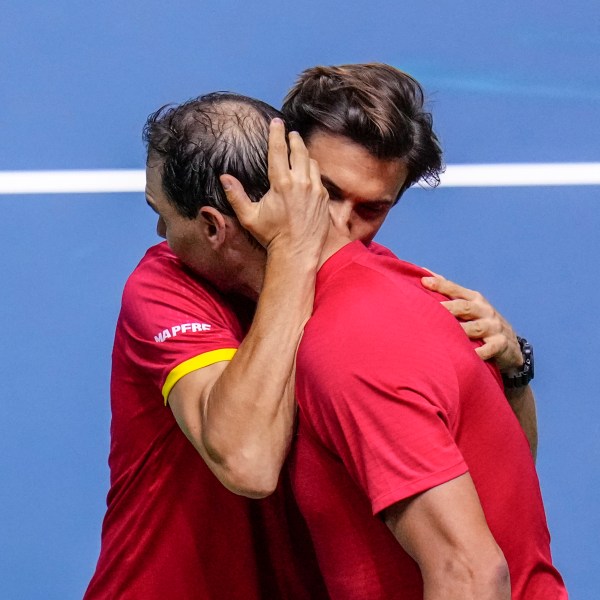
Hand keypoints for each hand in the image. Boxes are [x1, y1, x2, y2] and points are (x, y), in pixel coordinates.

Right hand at [219, 118, 329, 260]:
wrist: (297, 252)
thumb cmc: (272, 236)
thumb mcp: (249, 217)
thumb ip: (236, 195)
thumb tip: (224, 177)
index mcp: (281, 183)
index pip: (279, 150)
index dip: (277, 133)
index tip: (276, 122)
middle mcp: (301, 182)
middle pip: (299, 150)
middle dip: (294, 139)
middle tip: (290, 132)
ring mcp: (315, 189)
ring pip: (311, 162)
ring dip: (304, 153)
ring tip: (299, 149)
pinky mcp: (323, 198)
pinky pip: (319, 176)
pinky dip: (312, 169)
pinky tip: (308, 171)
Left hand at [421, 275, 522, 371]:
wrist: (510, 345)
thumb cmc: (480, 321)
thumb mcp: (469, 304)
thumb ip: (448, 290)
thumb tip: (424, 272)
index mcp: (474, 299)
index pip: (455, 289)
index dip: (440, 285)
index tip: (423, 282)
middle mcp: (484, 310)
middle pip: (464, 307)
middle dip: (448, 308)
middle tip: (430, 309)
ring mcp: (493, 327)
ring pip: (475, 328)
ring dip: (460, 330)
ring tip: (444, 333)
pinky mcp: (500, 344)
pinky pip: (488, 349)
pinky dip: (479, 352)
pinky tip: (469, 355)